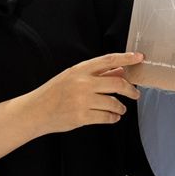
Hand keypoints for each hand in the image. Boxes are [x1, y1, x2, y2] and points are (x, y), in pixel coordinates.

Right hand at [20, 52, 142, 134]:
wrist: (36, 111)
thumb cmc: (54, 93)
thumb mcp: (73, 77)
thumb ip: (96, 74)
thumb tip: (120, 70)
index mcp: (79, 70)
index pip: (108, 60)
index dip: (126, 58)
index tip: (139, 57)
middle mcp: (82, 83)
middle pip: (117, 83)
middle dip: (130, 90)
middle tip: (135, 94)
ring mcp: (82, 100)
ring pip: (114, 103)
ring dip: (121, 107)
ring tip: (121, 109)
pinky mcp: (81, 117)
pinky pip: (106, 117)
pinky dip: (114, 118)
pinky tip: (113, 117)